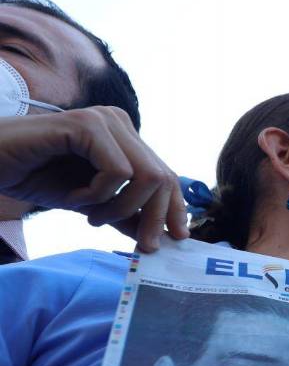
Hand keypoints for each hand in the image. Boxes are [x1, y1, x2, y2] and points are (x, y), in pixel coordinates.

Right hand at [0, 107, 187, 251]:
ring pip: (146, 176)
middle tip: (142, 245)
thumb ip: (123, 214)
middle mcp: (119, 123)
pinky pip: (117, 172)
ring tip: (90, 214)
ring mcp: (105, 120)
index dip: (175, 208)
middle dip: (155, 217)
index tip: (177, 238)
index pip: (166, 175)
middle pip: (163, 177)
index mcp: (124, 137)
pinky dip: (97, 194)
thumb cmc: (33, 176)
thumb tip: (158, 236)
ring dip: (121, 207)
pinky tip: (72, 196)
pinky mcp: (87, 125)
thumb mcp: (88, 203)